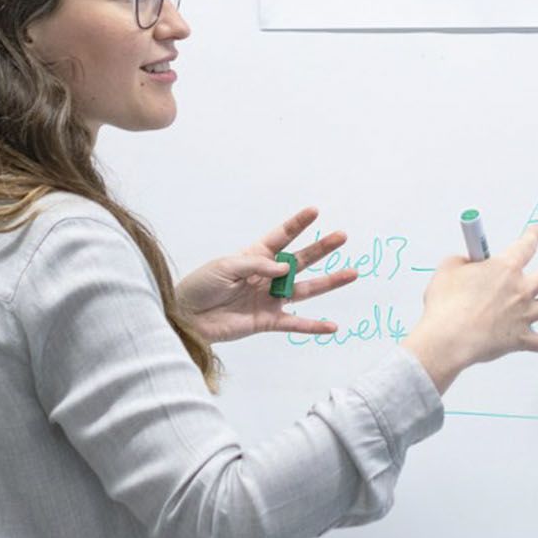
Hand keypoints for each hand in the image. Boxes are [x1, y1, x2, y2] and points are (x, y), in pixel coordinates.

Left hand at [176, 207, 361, 344]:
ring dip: (329, 282)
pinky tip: (332, 326)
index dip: (297, 224)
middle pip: (300, 259)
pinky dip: (313, 326)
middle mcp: (267, 275)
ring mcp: (269, 298)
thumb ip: (256, 265)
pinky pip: (295, 323)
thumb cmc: (200, 287)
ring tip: (351, 273)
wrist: (186, 318)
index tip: (314, 211)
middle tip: (342, 236)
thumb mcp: (224, 267)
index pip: (281, 237)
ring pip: (305, 289)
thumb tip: (285, 269)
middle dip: (321, 248)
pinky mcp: (267, 321)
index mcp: (254, 256)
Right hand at [400, 225, 537, 393]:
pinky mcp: (519, 339)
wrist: (449, 337)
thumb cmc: (446, 303)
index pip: (526, 245)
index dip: (533, 236)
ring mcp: (523, 315)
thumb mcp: (448, 269)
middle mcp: (520, 289)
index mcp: (505, 268)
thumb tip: (468, 262)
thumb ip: (462, 261)